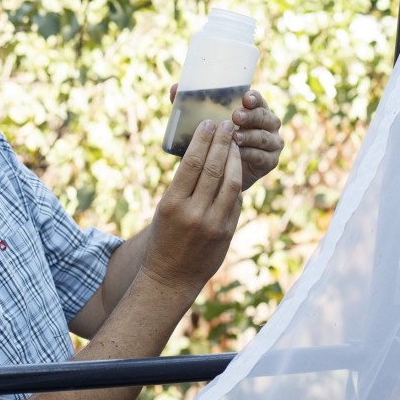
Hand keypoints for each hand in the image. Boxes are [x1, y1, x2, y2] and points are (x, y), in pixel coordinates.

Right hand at [141, 119, 241, 298]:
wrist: (171, 277)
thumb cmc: (164, 237)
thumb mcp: (165, 208)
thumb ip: (184, 185)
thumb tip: (204, 154)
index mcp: (172, 203)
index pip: (191, 163)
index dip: (203, 139)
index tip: (208, 123)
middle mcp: (194, 213)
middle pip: (213, 168)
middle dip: (221, 143)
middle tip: (225, 124)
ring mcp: (214, 224)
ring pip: (231, 182)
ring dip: (234, 159)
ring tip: (234, 143)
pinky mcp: (227, 232)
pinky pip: (235, 201)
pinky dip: (235, 182)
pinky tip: (235, 169)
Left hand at [169, 85, 283, 190]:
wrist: (220, 176)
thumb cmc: (213, 142)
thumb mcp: (201, 124)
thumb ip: (189, 106)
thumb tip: (174, 88)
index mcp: (254, 109)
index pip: (257, 99)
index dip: (253, 98)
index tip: (244, 98)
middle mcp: (267, 123)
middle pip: (265, 116)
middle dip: (251, 115)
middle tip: (236, 116)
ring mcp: (272, 142)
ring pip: (265, 136)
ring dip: (251, 136)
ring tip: (235, 137)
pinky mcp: (271, 161)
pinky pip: (264, 156)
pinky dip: (252, 154)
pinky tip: (239, 154)